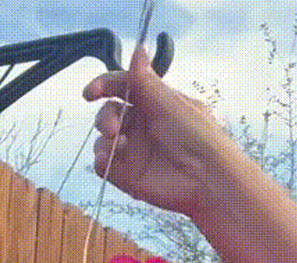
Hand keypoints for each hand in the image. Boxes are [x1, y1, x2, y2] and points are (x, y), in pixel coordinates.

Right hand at [83, 45, 238, 220]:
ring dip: (104, 141)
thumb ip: (146, 82)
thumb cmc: (198, 137)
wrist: (206, 179)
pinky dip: (101, 161)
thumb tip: (137, 50)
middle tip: (111, 128)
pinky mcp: (126, 175)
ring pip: (102, 140)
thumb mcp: (170, 104)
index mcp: (153, 103)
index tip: (91, 92)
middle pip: (108, 113)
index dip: (104, 86)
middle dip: (105, 118)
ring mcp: (132, 151)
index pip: (122, 87)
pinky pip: (103, 165)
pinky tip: (107, 160)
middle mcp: (141, 126)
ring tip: (117, 146)